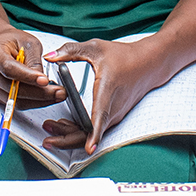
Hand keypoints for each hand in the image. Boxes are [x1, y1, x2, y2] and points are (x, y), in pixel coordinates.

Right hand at [0, 29, 66, 109]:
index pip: (9, 68)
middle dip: (40, 92)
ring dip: (40, 100)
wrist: (2, 46)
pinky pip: (17, 104)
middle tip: (59, 92)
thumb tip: (42, 81)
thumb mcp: (28, 43)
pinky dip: (34, 102)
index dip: (27, 76)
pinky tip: (47, 97)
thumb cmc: (14, 42)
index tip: (45, 80)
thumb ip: (34, 61)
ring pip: (17, 100)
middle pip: (14, 89)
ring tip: (57, 95)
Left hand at [42, 37, 164, 153]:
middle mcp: (112, 108)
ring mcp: (114, 115)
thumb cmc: (124, 56)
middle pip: (90, 133)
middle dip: (67, 139)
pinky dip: (80, 132)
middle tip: (47, 138)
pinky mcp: (113, 117)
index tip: (89, 148)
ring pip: (91, 134)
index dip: (94, 134)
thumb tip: (50, 56)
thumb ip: (71, 51)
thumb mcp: (95, 48)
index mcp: (107, 90)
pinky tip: (65, 125)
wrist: (148, 64)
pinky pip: (96, 130)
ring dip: (71, 135)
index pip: (100, 116)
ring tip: (50, 129)